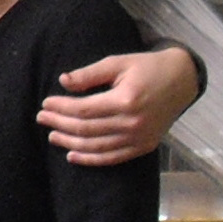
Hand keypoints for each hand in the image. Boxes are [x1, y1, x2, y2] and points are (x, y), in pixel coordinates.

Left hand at [37, 46, 197, 164]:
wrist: (181, 81)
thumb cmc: (146, 68)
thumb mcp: (117, 63)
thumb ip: (89, 74)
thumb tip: (63, 81)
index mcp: (125, 101)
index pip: (84, 109)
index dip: (62, 107)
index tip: (45, 103)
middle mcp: (133, 124)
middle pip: (88, 129)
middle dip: (61, 124)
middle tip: (41, 118)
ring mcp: (140, 138)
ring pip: (97, 146)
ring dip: (71, 143)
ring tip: (52, 136)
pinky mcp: (144, 147)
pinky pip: (113, 157)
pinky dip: (92, 159)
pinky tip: (73, 156)